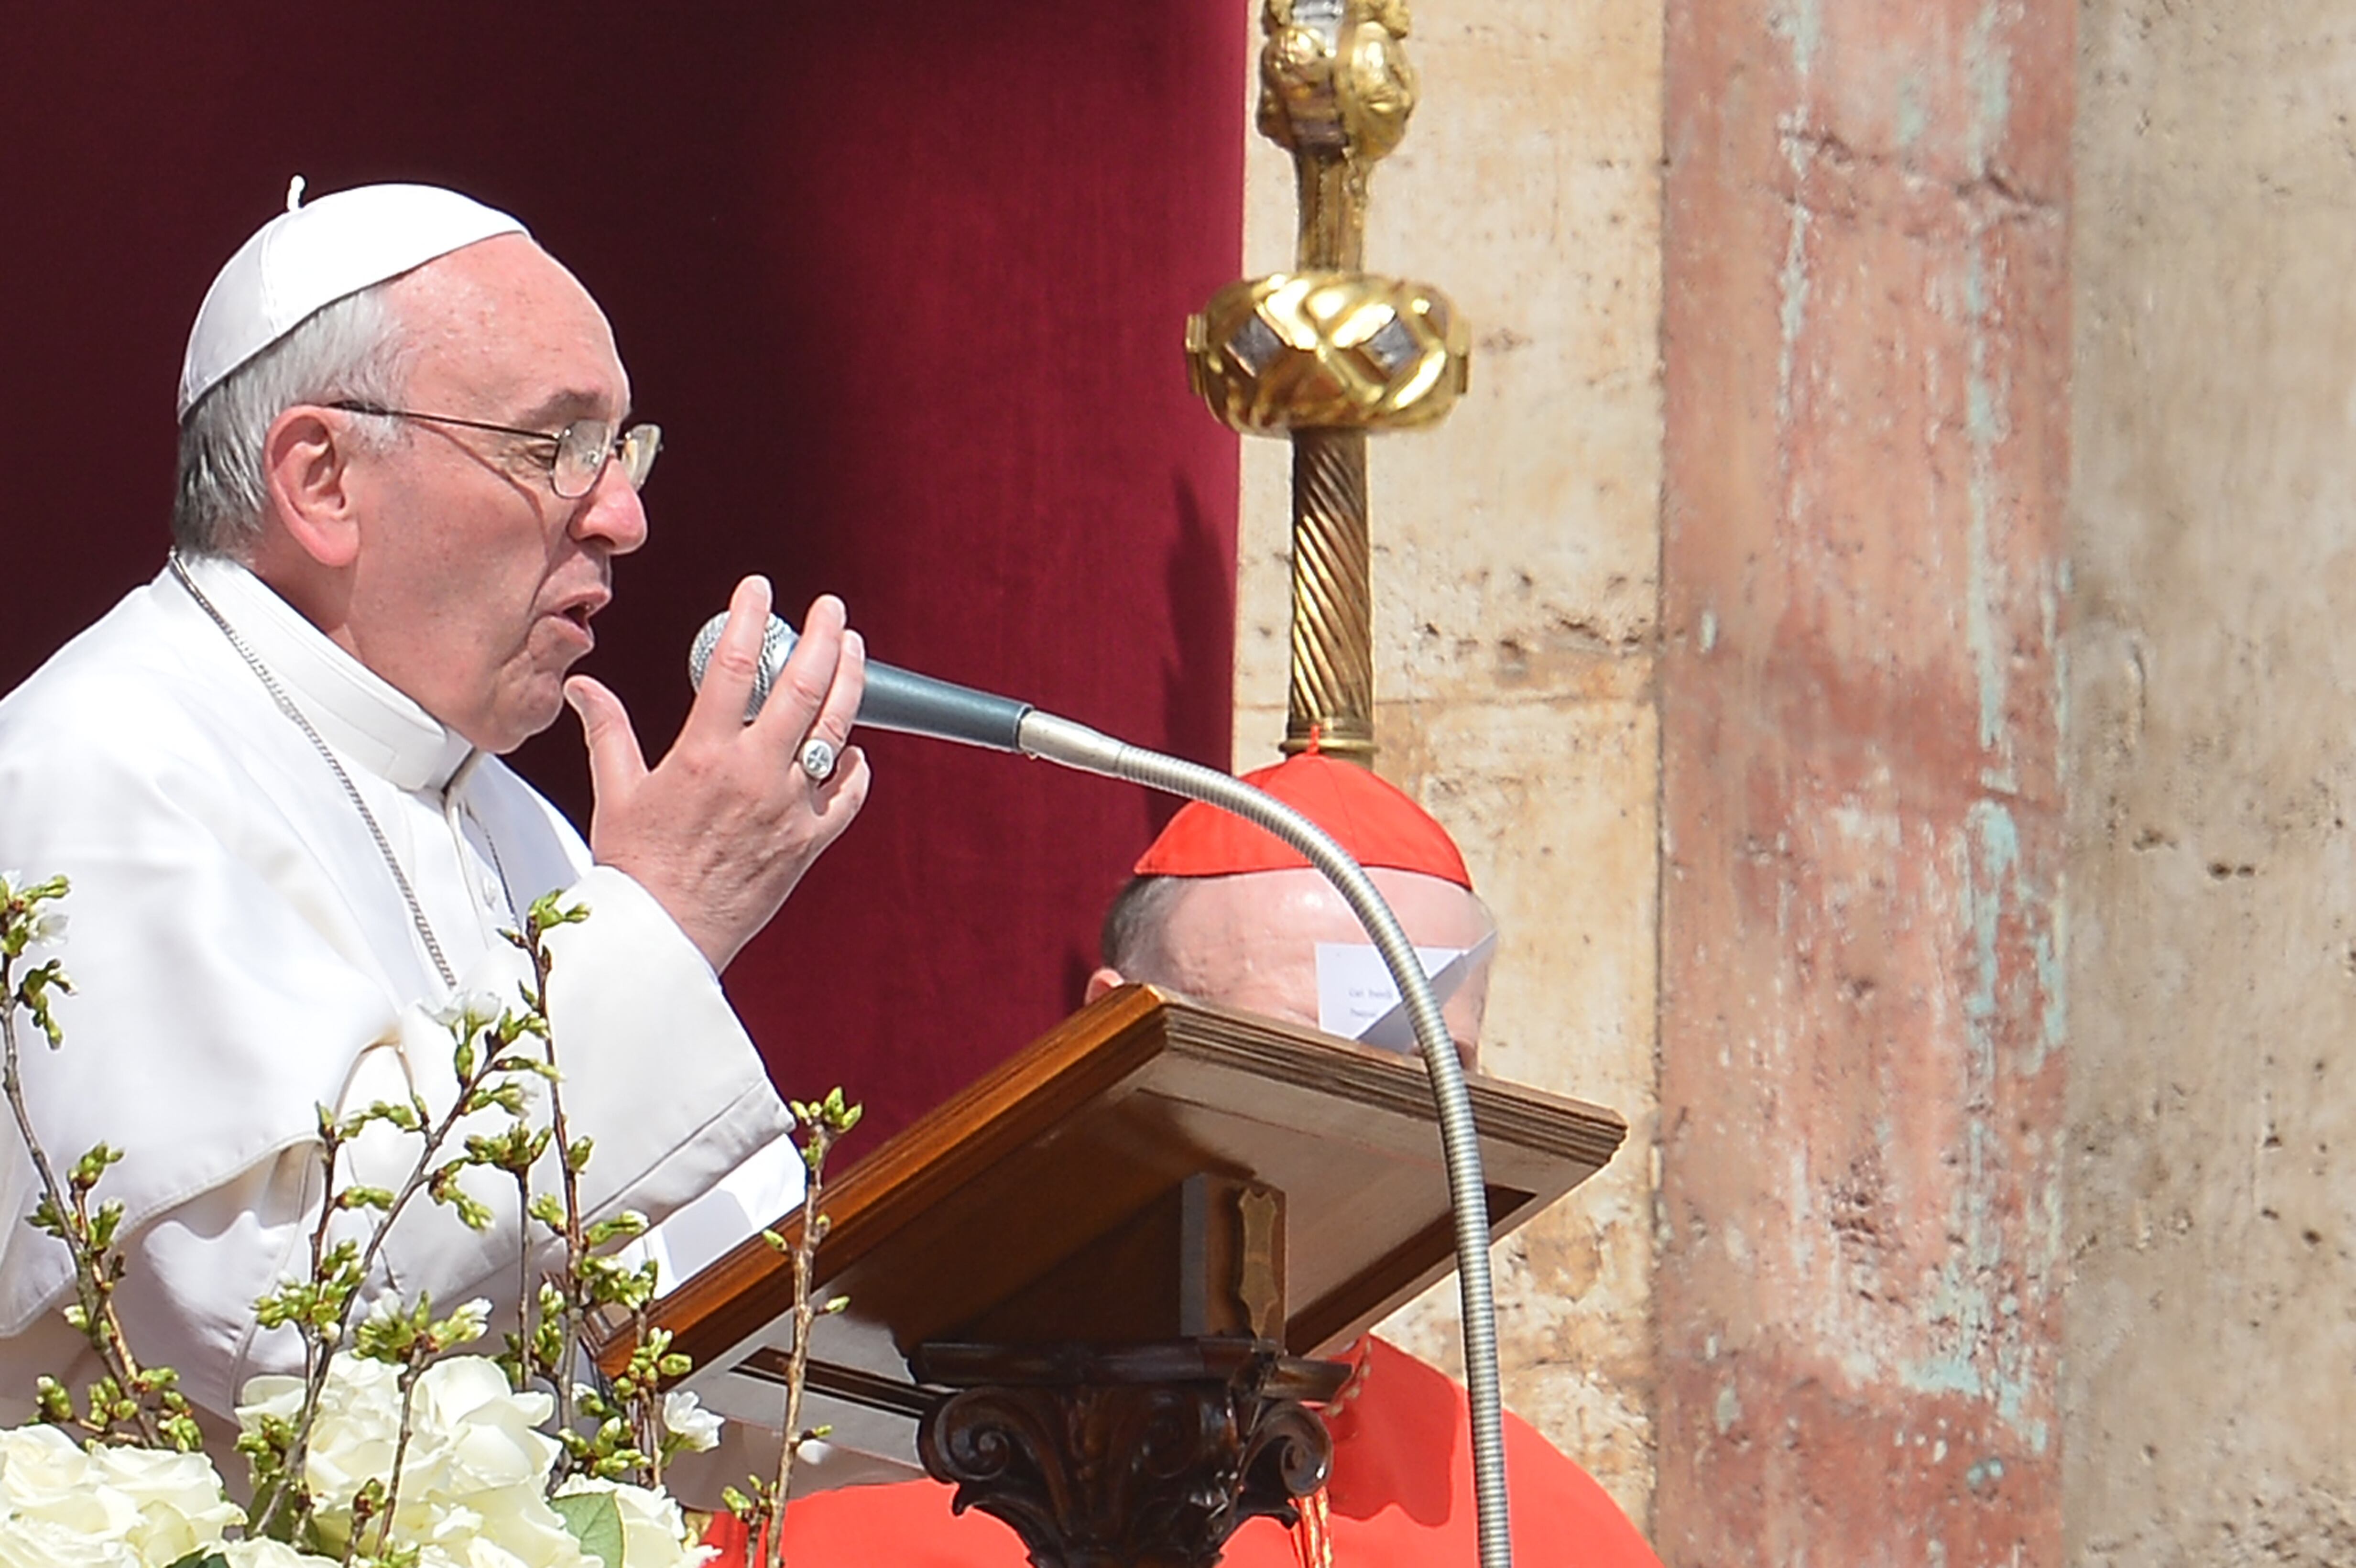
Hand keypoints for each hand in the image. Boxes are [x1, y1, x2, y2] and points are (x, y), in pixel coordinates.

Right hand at [564, 575, 869, 970]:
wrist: (663, 937)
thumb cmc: (637, 869)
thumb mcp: (616, 792)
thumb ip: (607, 731)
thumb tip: (584, 687)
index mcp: (703, 755)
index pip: (735, 665)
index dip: (751, 617)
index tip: (759, 590)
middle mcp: (753, 775)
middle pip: (802, 685)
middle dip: (823, 636)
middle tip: (831, 609)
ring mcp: (788, 808)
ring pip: (835, 729)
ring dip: (850, 682)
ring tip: (855, 650)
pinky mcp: (809, 842)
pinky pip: (847, 796)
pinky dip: (856, 767)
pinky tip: (855, 747)